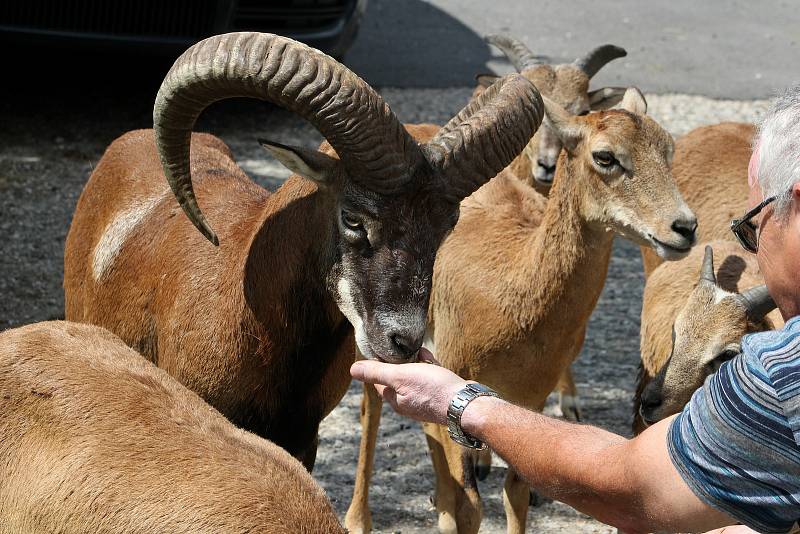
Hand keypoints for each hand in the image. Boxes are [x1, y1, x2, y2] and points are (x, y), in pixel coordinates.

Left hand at [349, 348, 468, 424]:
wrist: (466, 403)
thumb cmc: (432, 389)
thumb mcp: (400, 376)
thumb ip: (376, 372)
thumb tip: (352, 370)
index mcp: (395, 400)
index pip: (378, 379)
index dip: (379, 363)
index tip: (382, 348)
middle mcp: (408, 402)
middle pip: (397, 377)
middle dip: (400, 362)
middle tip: (403, 348)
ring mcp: (424, 399)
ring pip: (414, 375)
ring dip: (415, 362)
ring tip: (419, 351)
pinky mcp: (439, 394)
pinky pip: (429, 377)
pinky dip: (428, 366)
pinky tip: (430, 358)